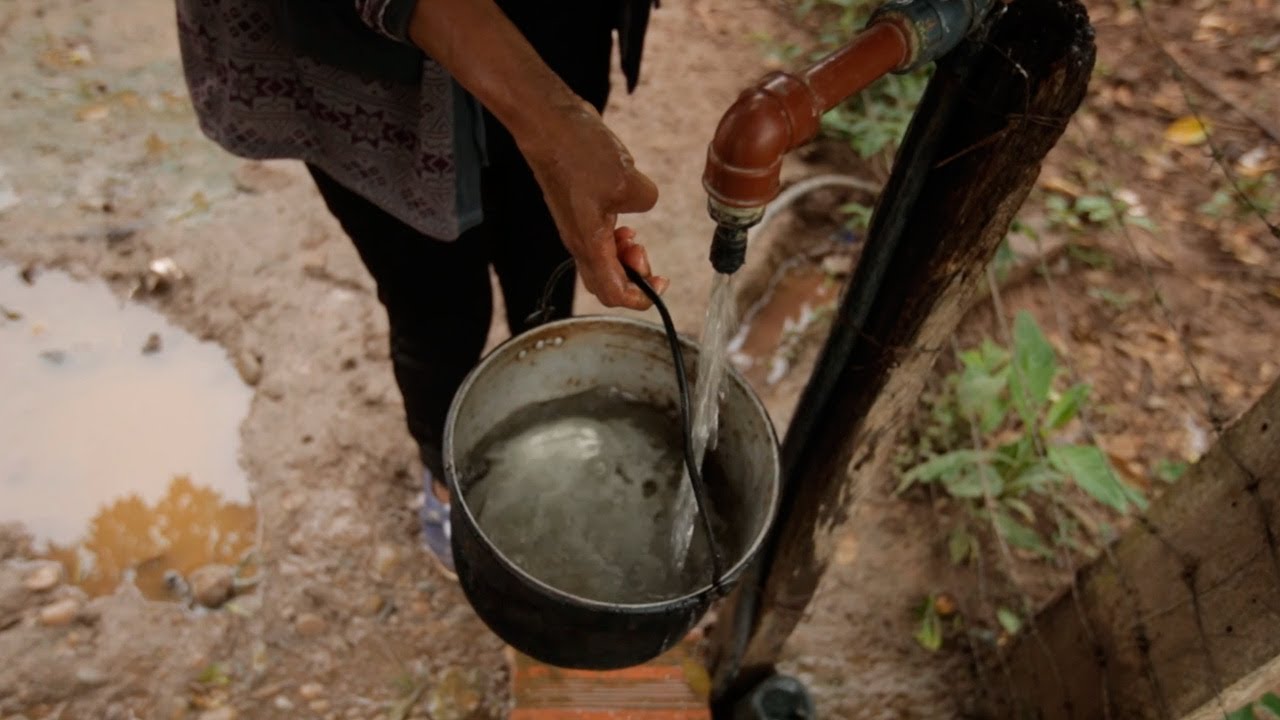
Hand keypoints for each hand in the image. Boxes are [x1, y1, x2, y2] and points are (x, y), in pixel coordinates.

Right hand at [520, 100, 663, 309]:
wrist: (548, 123)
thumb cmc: (579, 152)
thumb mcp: (628, 181)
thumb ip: (646, 200)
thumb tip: (643, 202)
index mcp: (589, 243)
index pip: (613, 292)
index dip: (640, 297)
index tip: (660, 284)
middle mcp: (579, 240)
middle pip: (605, 282)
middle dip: (633, 276)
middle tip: (646, 252)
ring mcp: (576, 223)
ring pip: (602, 259)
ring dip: (624, 254)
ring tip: (636, 235)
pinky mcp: (577, 207)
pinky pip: (598, 236)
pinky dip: (616, 236)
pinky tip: (626, 215)